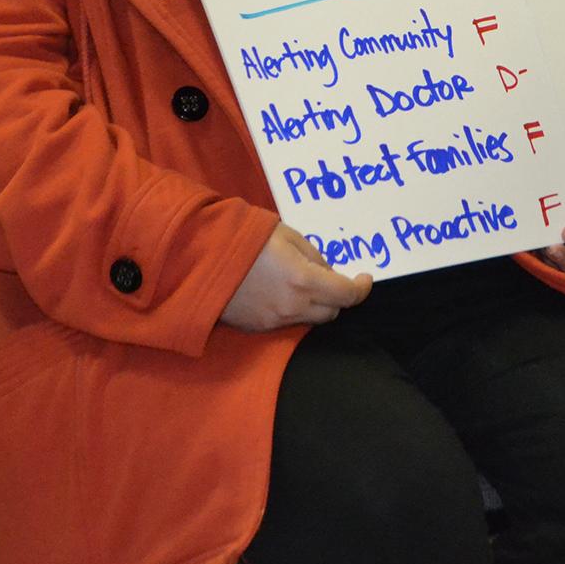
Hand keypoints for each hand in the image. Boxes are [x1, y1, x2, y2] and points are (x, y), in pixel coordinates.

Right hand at [220, 223, 371, 330]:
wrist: (199, 257)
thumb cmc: (245, 238)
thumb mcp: (288, 235)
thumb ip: (314, 256)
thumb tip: (328, 271)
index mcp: (304, 280)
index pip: (347, 295)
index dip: (362, 288)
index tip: (365, 278)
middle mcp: (293, 306)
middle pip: (332, 312)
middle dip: (337, 297)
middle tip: (330, 279)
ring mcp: (274, 321)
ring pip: (309, 320)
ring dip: (315, 305)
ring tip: (303, 283)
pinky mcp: (257, 328)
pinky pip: (287, 323)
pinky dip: (293, 311)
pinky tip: (280, 292)